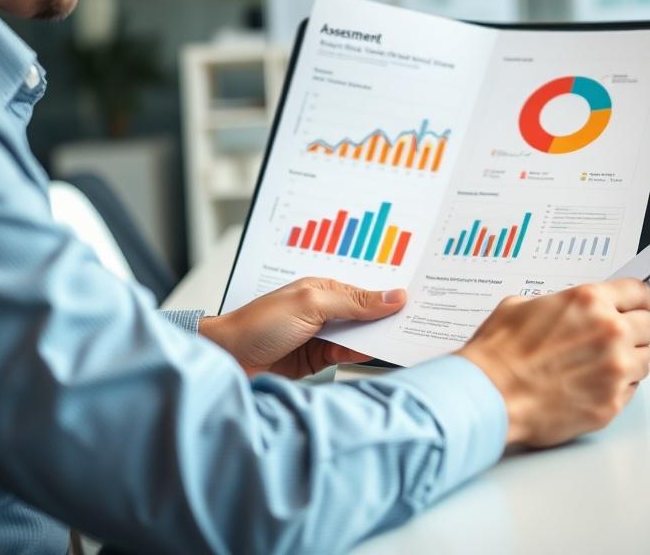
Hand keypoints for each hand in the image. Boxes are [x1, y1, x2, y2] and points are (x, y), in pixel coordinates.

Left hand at [199, 278, 406, 377]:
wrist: (224, 361)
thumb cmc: (257, 324)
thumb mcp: (311, 305)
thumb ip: (354, 302)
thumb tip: (393, 296)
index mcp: (325, 288)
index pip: (369, 293)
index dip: (393, 298)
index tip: (422, 301)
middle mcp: (326, 311)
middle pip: (369, 316)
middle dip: (392, 319)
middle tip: (424, 323)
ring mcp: (323, 336)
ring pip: (362, 337)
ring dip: (380, 339)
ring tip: (411, 341)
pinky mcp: (318, 360)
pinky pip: (348, 357)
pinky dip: (364, 357)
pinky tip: (382, 356)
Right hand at [458, 278, 649, 447]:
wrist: (488, 396)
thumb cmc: (498, 354)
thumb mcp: (522, 306)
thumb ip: (559, 304)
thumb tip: (569, 308)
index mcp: (589, 301)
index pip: (639, 292)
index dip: (637, 299)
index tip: (636, 305)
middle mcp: (609, 332)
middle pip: (649, 326)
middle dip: (634, 330)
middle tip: (616, 338)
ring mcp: (614, 369)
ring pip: (645, 360)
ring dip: (628, 360)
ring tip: (600, 365)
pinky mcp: (611, 402)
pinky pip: (631, 390)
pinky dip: (617, 387)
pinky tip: (591, 385)